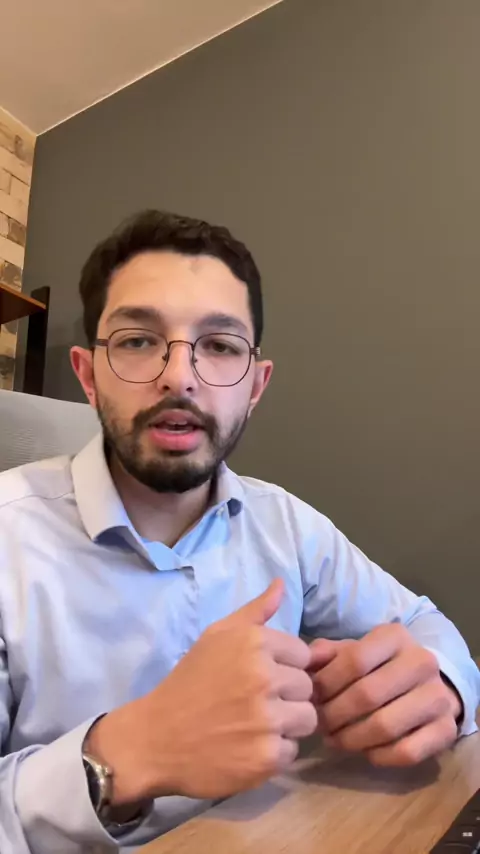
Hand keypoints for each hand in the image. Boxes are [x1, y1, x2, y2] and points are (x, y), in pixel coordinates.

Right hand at [85, 580, 316, 804]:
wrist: (156, 738)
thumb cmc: (190, 682)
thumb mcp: (217, 636)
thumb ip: (255, 611)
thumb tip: (282, 583)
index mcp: (254, 643)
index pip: (303, 654)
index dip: (285, 667)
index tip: (260, 678)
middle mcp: (263, 677)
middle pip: (307, 687)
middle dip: (287, 696)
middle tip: (255, 704)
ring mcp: (266, 719)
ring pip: (307, 719)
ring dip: (287, 726)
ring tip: (257, 726)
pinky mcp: (266, 757)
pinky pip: (293, 751)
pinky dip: (274, 754)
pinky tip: (249, 748)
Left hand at [309, 624, 460, 766]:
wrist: (427, 684)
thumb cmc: (379, 667)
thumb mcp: (354, 651)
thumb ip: (326, 654)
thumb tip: (304, 661)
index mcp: (395, 636)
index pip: (355, 659)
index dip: (327, 682)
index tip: (310, 698)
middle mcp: (421, 662)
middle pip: (367, 694)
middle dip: (334, 714)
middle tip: (318, 724)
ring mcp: (438, 696)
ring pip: (385, 726)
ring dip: (351, 738)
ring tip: (333, 740)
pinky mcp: (446, 729)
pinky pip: (407, 752)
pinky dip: (379, 756)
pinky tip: (364, 752)